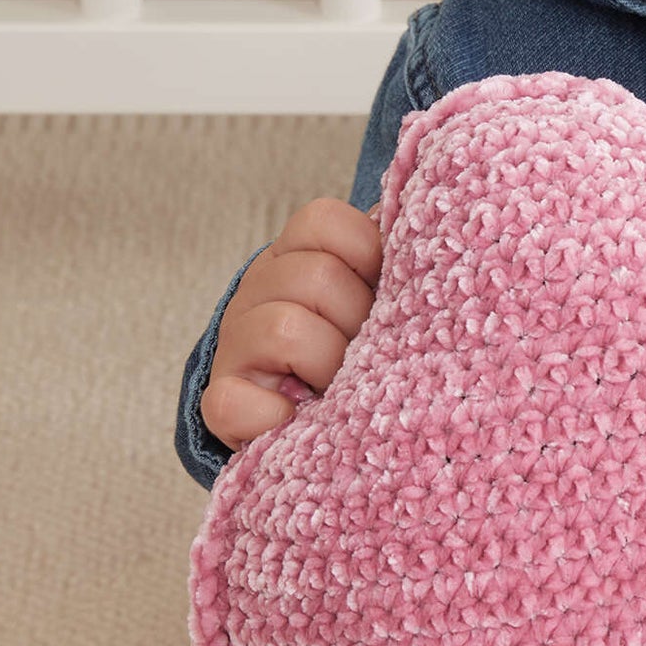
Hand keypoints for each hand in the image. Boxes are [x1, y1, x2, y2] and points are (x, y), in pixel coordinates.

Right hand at [200, 198, 383, 451]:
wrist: (307, 423)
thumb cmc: (355, 358)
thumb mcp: (377, 305)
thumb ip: (395, 268)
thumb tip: (421, 232)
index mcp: (298, 259)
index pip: (327, 222)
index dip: (367, 254)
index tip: (382, 294)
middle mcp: (260, 291)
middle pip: (317, 275)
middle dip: (358, 321)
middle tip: (367, 354)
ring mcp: (236, 345)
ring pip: (287, 329)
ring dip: (329, 368)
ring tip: (340, 389)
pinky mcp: (224, 404)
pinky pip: (238, 401)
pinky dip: (274, 418)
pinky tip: (298, 422)